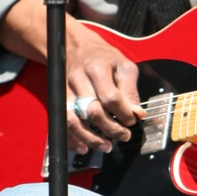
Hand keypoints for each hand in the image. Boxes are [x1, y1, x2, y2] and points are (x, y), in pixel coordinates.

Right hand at [65, 26, 145, 154]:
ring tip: (106, 146)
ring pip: (73, 120)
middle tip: (124, 135)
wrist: (77, 48)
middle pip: (91, 111)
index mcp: (96, 68)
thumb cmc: (104, 58)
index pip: (110, 97)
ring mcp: (65, 91)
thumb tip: (138, 114)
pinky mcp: (58, 101)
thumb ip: (130, 91)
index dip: (124, 113)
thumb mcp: (124, 66)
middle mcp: (77, 80)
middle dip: (110, 128)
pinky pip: (61, 124)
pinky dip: (71, 139)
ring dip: (90, 138)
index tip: (133, 120)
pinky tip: (84, 147)